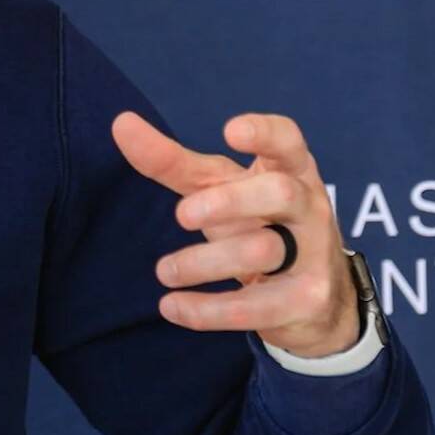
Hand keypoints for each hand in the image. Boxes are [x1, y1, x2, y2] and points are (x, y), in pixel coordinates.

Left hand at [110, 110, 359, 357]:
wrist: (313, 299)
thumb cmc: (256, 223)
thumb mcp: (218, 189)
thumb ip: (173, 161)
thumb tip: (121, 123)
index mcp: (290, 171)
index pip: (288, 141)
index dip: (264, 132)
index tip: (229, 131)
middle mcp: (309, 207)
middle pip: (281, 192)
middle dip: (230, 201)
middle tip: (181, 215)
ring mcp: (313, 255)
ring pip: (263, 251)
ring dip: (204, 262)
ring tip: (163, 271)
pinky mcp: (305, 301)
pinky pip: (255, 308)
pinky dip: (207, 310)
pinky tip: (172, 307)